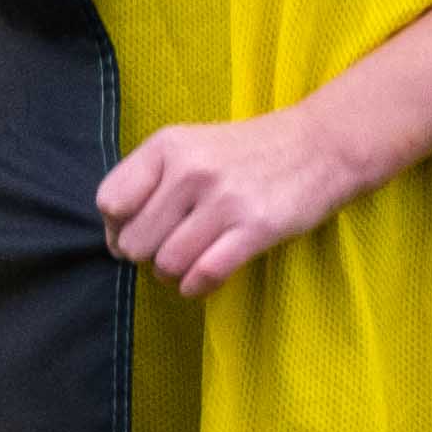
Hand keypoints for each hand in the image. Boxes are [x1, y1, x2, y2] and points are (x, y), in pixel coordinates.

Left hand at [97, 106, 378, 297]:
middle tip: (168, 250)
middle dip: (146, 256)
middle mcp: (191, 170)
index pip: (110, 202)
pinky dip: (195, 286)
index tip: (136, 234)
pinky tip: (200, 280)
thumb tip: (114, 240)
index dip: (117, 228)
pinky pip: (204, 274)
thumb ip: (149, 182)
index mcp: (167, 146)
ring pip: (167, 263)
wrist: (320, 145)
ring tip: (187, 263)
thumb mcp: (190, 146)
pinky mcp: (257, 227)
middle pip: (135, 241)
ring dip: (171, 274)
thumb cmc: (246, 153)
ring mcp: (225, 199)